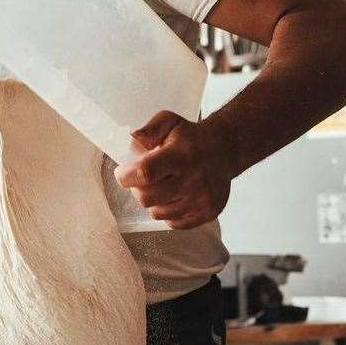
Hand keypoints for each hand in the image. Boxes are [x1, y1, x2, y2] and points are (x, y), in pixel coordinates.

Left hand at [114, 111, 232, 229]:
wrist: (224, 150)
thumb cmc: (190, 137)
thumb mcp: (168, 121)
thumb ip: (148, 131)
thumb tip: (131, 143)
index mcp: (181, 156)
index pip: (145, 172)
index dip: (126, 176)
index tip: (122, 172)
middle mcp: (193, 180)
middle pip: (146, 197)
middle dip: (137, 188)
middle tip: (141, 179)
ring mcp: (202, 200)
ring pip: (157, 213)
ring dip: (153, 201)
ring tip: (161, 185)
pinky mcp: (207, 214)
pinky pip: (172, 223)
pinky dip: (167, 211)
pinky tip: (174, 195)